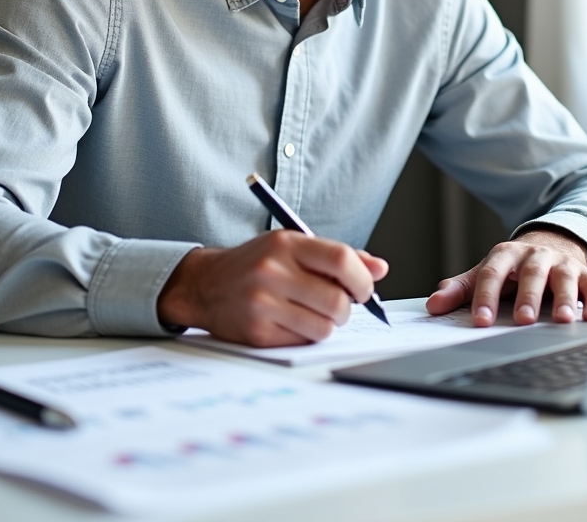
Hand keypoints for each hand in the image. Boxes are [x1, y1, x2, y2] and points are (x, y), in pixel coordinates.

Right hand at [157, 231, 388, 346]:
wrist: (206, 285)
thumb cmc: (258, 263)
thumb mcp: (293, 247)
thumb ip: (337, 257)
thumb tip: (380, 269)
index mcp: (286, 244)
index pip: (341, 259)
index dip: (362, 278)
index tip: (364, 288)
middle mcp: (273, 271)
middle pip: (337, 300)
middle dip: (347, 308)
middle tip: (339, 306)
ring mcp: (263, 303)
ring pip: (324, 326)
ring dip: (328, 324)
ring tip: (313, 313)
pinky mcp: (257, 332)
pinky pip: (303, 341)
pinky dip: (307, 335)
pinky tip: (292, 322)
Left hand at [425, 228, 586, 325]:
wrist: (550, 244)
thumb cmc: (514, 268)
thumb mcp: (487, 272)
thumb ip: (461, 289)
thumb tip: (433, 305)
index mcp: (506, 255)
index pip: (493, 275)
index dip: (486, 298)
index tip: (481, 321)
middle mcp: (535, 256)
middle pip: (531, 274)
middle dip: (528, 297)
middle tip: (523, 319)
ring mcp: (562, 264)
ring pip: (564, 278)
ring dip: (564, 299)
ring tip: (562, 319)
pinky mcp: (585, 274)